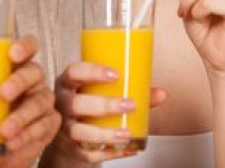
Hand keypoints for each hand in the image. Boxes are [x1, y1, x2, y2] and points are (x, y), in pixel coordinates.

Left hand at [0, 36, 60, 166]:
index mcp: (15, 67)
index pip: (29, 47)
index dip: (25, 46)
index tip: (11, 53)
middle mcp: (32, 81)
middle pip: (35, 71)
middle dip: (20, 80)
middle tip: (1, 93)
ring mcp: (42, 102)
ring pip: (40, 101)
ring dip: (22, 115)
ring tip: (3, 130)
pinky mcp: (48, 125)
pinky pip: (43, 127)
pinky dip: (27, 135)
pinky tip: (12, 143)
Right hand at [48, 61, 166, 163]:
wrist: (70, 137)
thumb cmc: (90, 107)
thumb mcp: (105, 93)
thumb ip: (134, 92)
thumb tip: (162, 94)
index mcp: (69, 83)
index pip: (74, 72)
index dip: (93, 72)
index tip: (116, 74)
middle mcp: (62, 105)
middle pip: (76, 104)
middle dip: (104, 105)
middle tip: (130, 105)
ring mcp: (64, 128)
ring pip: (78, 131)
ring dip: (104, 133)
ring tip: (127, 134)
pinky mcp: (71, 149)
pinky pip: (87, 153)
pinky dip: (109, 152)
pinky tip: (126, 149)